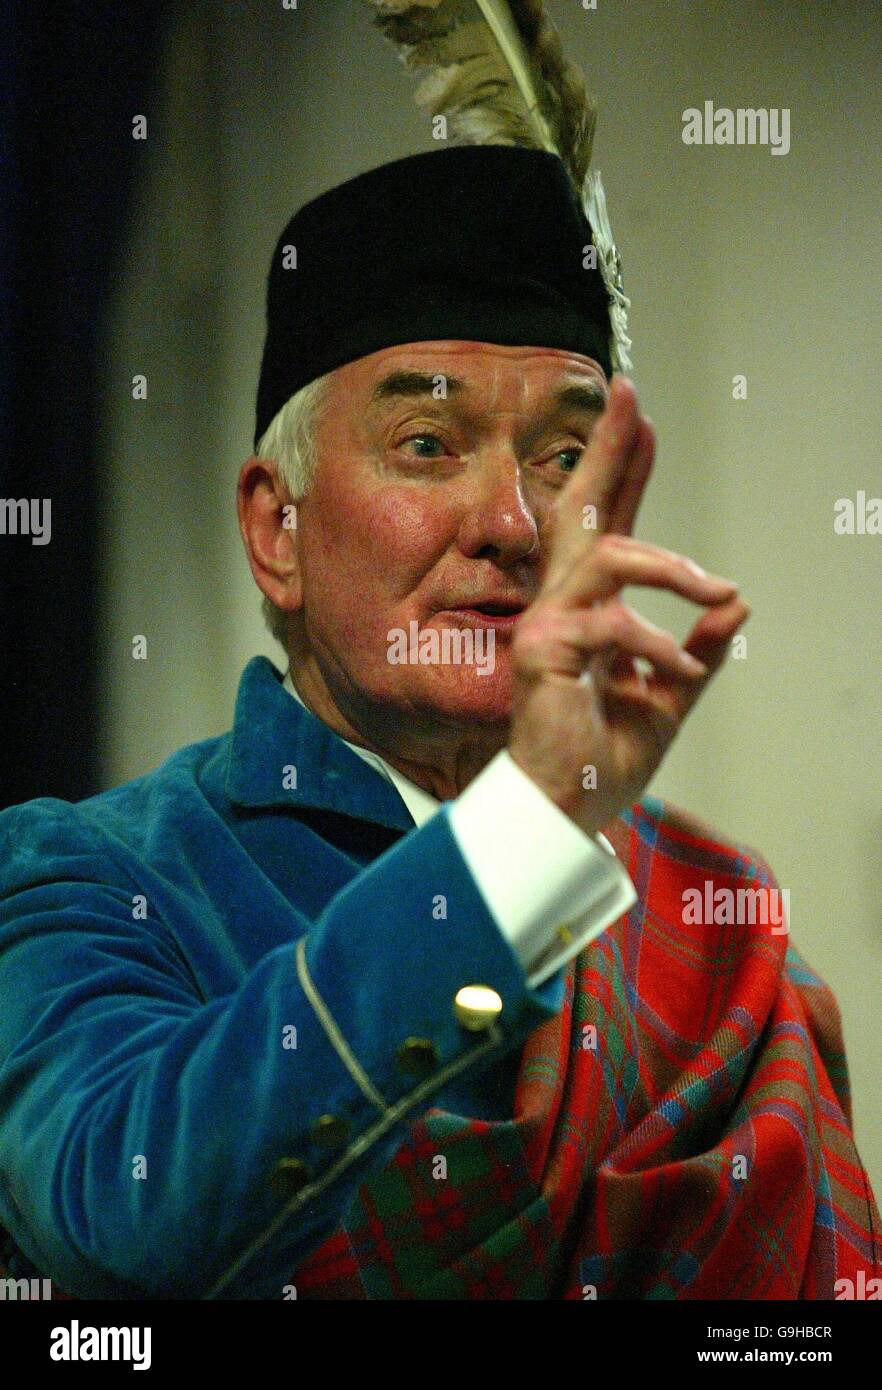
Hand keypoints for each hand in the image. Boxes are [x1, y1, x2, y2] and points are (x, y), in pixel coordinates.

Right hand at [508, 376, 749, 837]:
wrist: (567, 809)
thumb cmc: (602, 758)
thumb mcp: (667, 700)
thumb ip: (698, 653)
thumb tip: (737, 608)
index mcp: (589, 613)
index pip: (608, 529)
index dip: (628, 477)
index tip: (646, 428)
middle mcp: (561, 605)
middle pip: (581, 507)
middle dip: (609, 451)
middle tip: (630, 395)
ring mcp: (547, 622)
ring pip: (612, 554)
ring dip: (674, 566)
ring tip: (716, 589)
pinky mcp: (543, 649)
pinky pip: (613, 622)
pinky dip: (657, 645)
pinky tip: (679, 669)